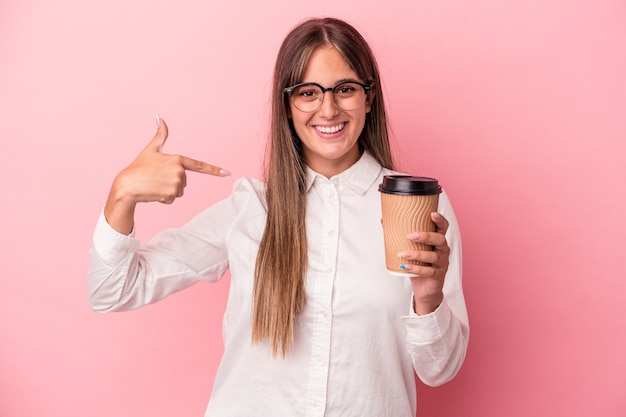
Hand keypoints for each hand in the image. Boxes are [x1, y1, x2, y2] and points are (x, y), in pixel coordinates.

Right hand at [104, 117, 229, 233]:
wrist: (126, 185)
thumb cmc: (138, 167)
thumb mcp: (151, 150)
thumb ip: (160, 136)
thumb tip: (160, 118)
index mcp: (177, 159)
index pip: (199, 165)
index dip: (214, 170)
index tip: (227, 173)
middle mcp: (179, 170)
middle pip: (184, 182)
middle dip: (172, 183)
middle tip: (156, 179)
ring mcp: (176, 182)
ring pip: (179, 192)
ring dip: (168, 192)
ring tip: (154, 185)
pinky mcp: (172, 193)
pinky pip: (173, 199)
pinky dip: (164, 199)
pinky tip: (154, 193)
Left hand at [397, 212, 449, 314]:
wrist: (425, 289)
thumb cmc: (418, 265)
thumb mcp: (411, 249)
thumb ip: (400, 236)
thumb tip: (384, 220)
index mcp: (438, 241)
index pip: (443, 228)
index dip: (440, 220)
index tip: (432, 214)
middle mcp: (443, 250)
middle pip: (440, 239)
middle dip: (426, 236)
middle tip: (410, 236)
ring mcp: (442, 264)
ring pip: (433, 256)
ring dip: (417, 254)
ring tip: (402, 254)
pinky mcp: (437, 276)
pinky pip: (428, 272)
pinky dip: (416, 269)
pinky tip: (405, 266)